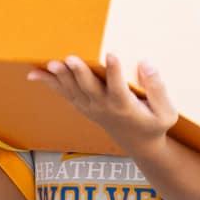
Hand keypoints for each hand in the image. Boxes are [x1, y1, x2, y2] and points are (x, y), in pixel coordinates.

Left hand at [29, 53, 177, 155]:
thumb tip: (146, 63)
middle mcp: (104, 107)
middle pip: (89, 89)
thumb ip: (158, 89)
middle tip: (70, 58)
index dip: (115, 72)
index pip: (119, 88)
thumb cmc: (154, 124)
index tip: (112, 54)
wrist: (139, 144)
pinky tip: (33, 74)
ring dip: (61, 77)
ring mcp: (91, 108)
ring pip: (73, 91)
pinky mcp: (83, 106)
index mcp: (125, 107)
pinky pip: (64, 94)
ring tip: (51, 63)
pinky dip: (49, 83)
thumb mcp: (166, 113)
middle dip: (80, 73)